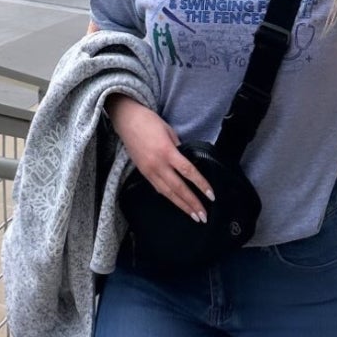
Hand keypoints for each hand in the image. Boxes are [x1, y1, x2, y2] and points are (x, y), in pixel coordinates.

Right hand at [107, 95, 212, 222]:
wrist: (125, 120)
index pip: (188, 172)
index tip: (211, 196)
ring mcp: (148, 170)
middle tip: (203, 216)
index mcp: (167, 151)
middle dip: (192, 203)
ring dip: (181, 205)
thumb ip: (180, 148)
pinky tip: (177, 203)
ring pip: (167, 192)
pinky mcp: (142, 172)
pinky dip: (169, 197)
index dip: (201, 185)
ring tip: (193, 215)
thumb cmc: (149, 121)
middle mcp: (157, 164)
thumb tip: (187, 162)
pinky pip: (158, 188)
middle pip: (178, 188)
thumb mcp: (170, 131)